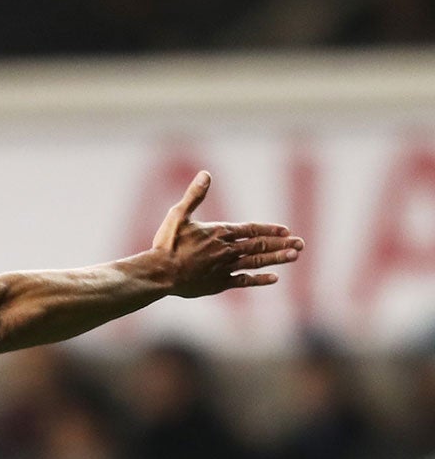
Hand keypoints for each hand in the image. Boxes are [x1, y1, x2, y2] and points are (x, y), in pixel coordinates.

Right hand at [154, 171, 302, 298]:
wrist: (158, 274)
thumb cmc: (166, 245)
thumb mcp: (178, 215)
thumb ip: (194, 196)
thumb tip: (205, 174)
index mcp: (219, 233)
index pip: (251, 230)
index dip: (269, 230)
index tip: (286, 230)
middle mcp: (226, 250)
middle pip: (259, 245)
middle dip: (281, 244)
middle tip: (301, 243)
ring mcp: (224, 268)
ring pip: (256, 261)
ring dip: (276, 258)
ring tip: (294, 255)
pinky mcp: (218, 284)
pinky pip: (243, 281)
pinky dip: (258, 279)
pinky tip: (274, 278)